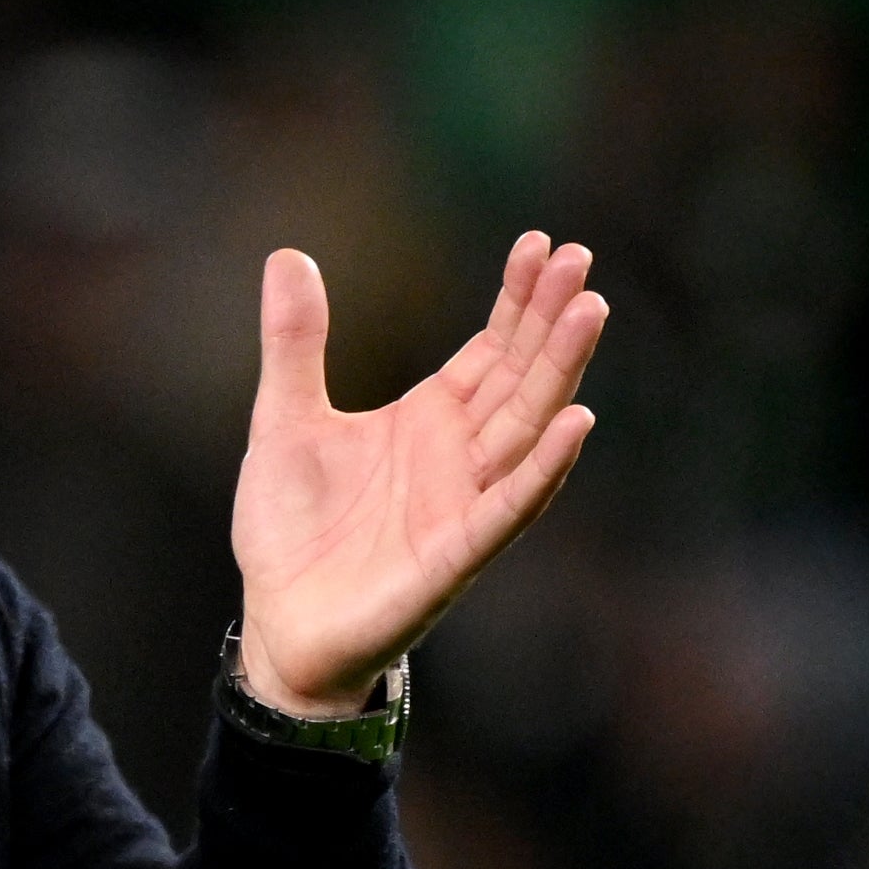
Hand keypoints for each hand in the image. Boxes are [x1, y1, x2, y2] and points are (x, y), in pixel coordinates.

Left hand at [226, 231, 604, 713]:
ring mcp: (464, 504)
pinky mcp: (454, 555)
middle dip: (551, 320)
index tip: (541, 245)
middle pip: (520, 377)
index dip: (517, 300)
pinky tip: (577, 423)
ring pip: (526, 428)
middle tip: (581, 259)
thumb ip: (296, 343)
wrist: (279, 623)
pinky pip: (509, 507)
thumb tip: (289, 256)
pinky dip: (542, 469)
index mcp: (429, 420)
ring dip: (560, 373)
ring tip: (589, 314)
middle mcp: (460, 456)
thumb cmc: (292, 530)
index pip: (490, 349)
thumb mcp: (284, 419)